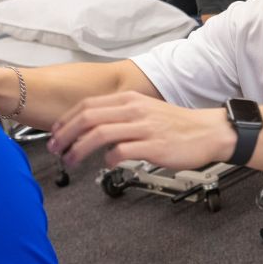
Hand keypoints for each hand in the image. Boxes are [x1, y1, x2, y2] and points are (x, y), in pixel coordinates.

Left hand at [47, 91, 232, 169]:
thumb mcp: (144, 111)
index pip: (87, 105)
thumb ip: (119, 116)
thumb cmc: (177, 126)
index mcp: (128, 99)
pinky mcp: (153, 145)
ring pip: (100, 133)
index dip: (66, 120)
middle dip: (65, 134)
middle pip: (88, 117)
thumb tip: (93, 128)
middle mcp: (133, 110)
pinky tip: (107, 164)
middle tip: (55, 148)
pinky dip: (108, 158)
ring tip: (71, 160)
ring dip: (79, 148)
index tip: (54, 133)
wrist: (207, 132)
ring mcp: (143, 127)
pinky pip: (122, 150)